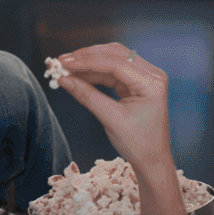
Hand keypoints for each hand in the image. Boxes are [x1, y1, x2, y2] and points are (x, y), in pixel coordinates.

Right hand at [54, 43, 170, 170]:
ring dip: (88, 62)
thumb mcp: (111, 119)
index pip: (116, 63)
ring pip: (112, 59)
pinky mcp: (136, 82)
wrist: (151, 160)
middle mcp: (151, 75)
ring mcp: (144, 77)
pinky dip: (94, 72)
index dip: (87, 62)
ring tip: (66, 67)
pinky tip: (78, 74)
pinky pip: (112, 71)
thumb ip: (87, 96)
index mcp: (152, 83)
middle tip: (62, 61)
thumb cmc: (138, 144)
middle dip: (86, 57)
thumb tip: (64, 79)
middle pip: (115, 54)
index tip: (64, 63)